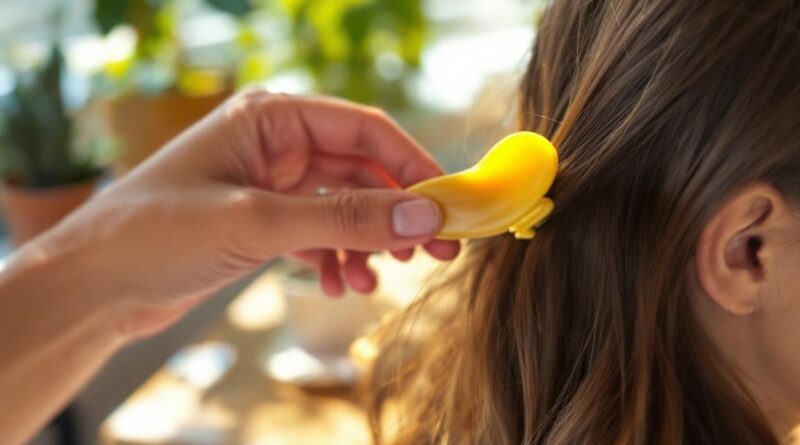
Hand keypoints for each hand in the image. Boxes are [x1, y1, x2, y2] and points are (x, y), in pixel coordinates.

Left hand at [26, 90, 458, 338]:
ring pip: (344, 207)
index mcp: (271, 118)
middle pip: (361, 170)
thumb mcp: (256, 223)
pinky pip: (321, 233)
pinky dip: (337, 258)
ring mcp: (271, 185)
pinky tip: (337, 283)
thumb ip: (343, 219)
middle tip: (438, 251)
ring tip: (376, 279)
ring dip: (366, 242)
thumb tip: (422, 216)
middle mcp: (275, 145)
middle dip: (397, 212)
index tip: (449, 206)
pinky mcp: (264, 221)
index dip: (413, 167)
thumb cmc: (155, 234)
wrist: (93, 285)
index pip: (363, 131)